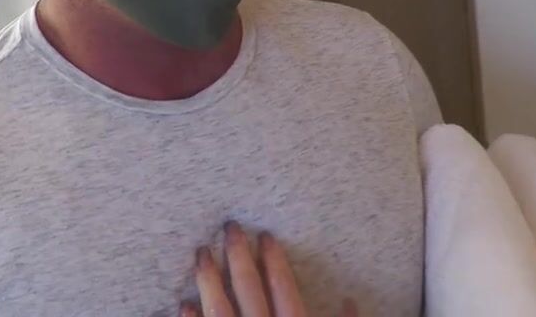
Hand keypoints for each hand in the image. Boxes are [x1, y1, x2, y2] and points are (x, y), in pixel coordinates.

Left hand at [180, 222, 357, 316]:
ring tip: (201, 254)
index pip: (283, 288)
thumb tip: (350, 301)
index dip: (274, 260)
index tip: (265, 235)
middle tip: (230, 228)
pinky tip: (185, 303)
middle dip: (238, 255)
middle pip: (248, 289)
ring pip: (219, 308)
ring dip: (208, 280)